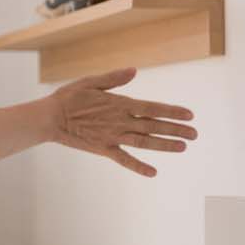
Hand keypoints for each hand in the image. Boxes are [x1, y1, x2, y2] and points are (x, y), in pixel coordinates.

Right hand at [43, 68, 196, 176]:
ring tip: (183, 147)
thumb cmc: (68, 98)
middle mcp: (120, 121)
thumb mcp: (90, 82)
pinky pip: (124, 159)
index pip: (152, 107)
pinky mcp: (103, 149)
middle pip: (153, 125)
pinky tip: (153, 172)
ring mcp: (112, 136)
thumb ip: (113, 78)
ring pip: (144, 142)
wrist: (49, 118)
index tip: (190, 115)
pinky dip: (138, 166)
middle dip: (176, 129)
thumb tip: (134, 71)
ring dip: (164, 145)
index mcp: (119, 103)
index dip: (172, 111)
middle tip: (195, 134)